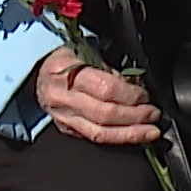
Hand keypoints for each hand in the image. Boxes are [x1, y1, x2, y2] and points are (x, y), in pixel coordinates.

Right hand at [35, 47, 162, 145]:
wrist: (36, 74)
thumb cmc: (66, 59)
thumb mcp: (85, 52)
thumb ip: (109, 70)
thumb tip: (134, 86)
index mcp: (67, 72)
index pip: (106, 89)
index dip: (130, 95)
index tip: (146, 95)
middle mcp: (63, 98)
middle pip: (105, 114)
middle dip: (135, 116)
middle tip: (154, 114)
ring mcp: (63, 116)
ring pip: (100, 132)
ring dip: (130, 134)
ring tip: (150, 132)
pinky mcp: (66, 129)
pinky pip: (94, 138)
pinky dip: (117, 138)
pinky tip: (133, 136)